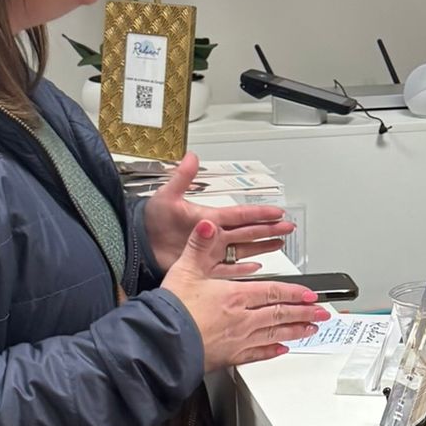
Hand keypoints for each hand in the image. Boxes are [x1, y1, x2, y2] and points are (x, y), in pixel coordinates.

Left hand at [142, 152, 294, 274]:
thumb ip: (182, 177)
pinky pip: (228, 269)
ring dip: (262, 246)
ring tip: (280, 243)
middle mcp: (214, 235)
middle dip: (270, 229)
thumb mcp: (167, 196)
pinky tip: (256, 266)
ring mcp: (210, 251)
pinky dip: (242, 268)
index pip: (241, 214)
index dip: (259, 212)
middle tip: (288, 227)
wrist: (137, 245)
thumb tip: (191, 156)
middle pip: (249, 231)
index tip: (277, 210)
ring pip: (244, 249)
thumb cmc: (150, 221)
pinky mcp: (204, 267)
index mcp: (209, 218)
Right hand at [162, 217, 329, 371]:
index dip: (294, 292)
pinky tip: (281, 350)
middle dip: (304, 313)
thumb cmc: (172, 310)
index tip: (310, 294)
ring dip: (296, 331)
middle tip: (321, 313)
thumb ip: (199, 245)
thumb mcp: (185, 269)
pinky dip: (272, 351)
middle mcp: (242, 319)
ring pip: (274, 334)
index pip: (273, 292)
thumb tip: (208, 225)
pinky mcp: (230, 357)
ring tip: (311, 330)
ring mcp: (238, 340)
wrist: (161, 344)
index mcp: (235, 296)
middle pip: (280, 314)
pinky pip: (258, 354)